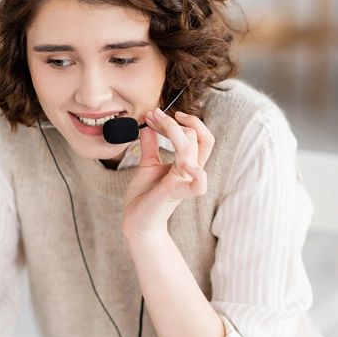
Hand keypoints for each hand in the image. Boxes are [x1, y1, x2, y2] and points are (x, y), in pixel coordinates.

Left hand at [122, 108, 214, 238]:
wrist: (136, 221)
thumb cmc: (144, 195)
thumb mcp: (147, 164)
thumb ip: (150, 145)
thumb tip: (147, 124)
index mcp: (187, 163)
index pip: (195, 135)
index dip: (178, 121)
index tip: (154, 114)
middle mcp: (190, 170)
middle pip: (201, 137)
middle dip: (176, 121)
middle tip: (155, 114)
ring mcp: (185, 180)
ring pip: (192, 149)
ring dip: (172, 130)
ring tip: (153, 121)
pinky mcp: (177, 192)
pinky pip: (199, 184)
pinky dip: (197, 173)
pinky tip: (184, 163)